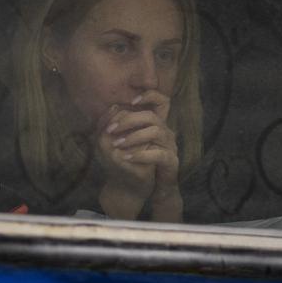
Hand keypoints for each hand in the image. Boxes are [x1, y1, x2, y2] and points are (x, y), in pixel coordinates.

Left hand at [93, 91, 180, 221]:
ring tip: (117, 144)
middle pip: (151, 116)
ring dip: (133, 137)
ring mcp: (170, 146)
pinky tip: (126, 158)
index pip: (161, 101)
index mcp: (157, 124)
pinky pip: (159, 154)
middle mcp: (166, 132)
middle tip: (110, 129)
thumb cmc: (138, 161)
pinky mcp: (171, 161)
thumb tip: (112, 108)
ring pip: (156, 132)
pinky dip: (141, 155)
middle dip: (129, 120)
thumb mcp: (128, 141)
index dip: (149, 96)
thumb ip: (123, 126)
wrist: (148, 186)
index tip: (130, 101)